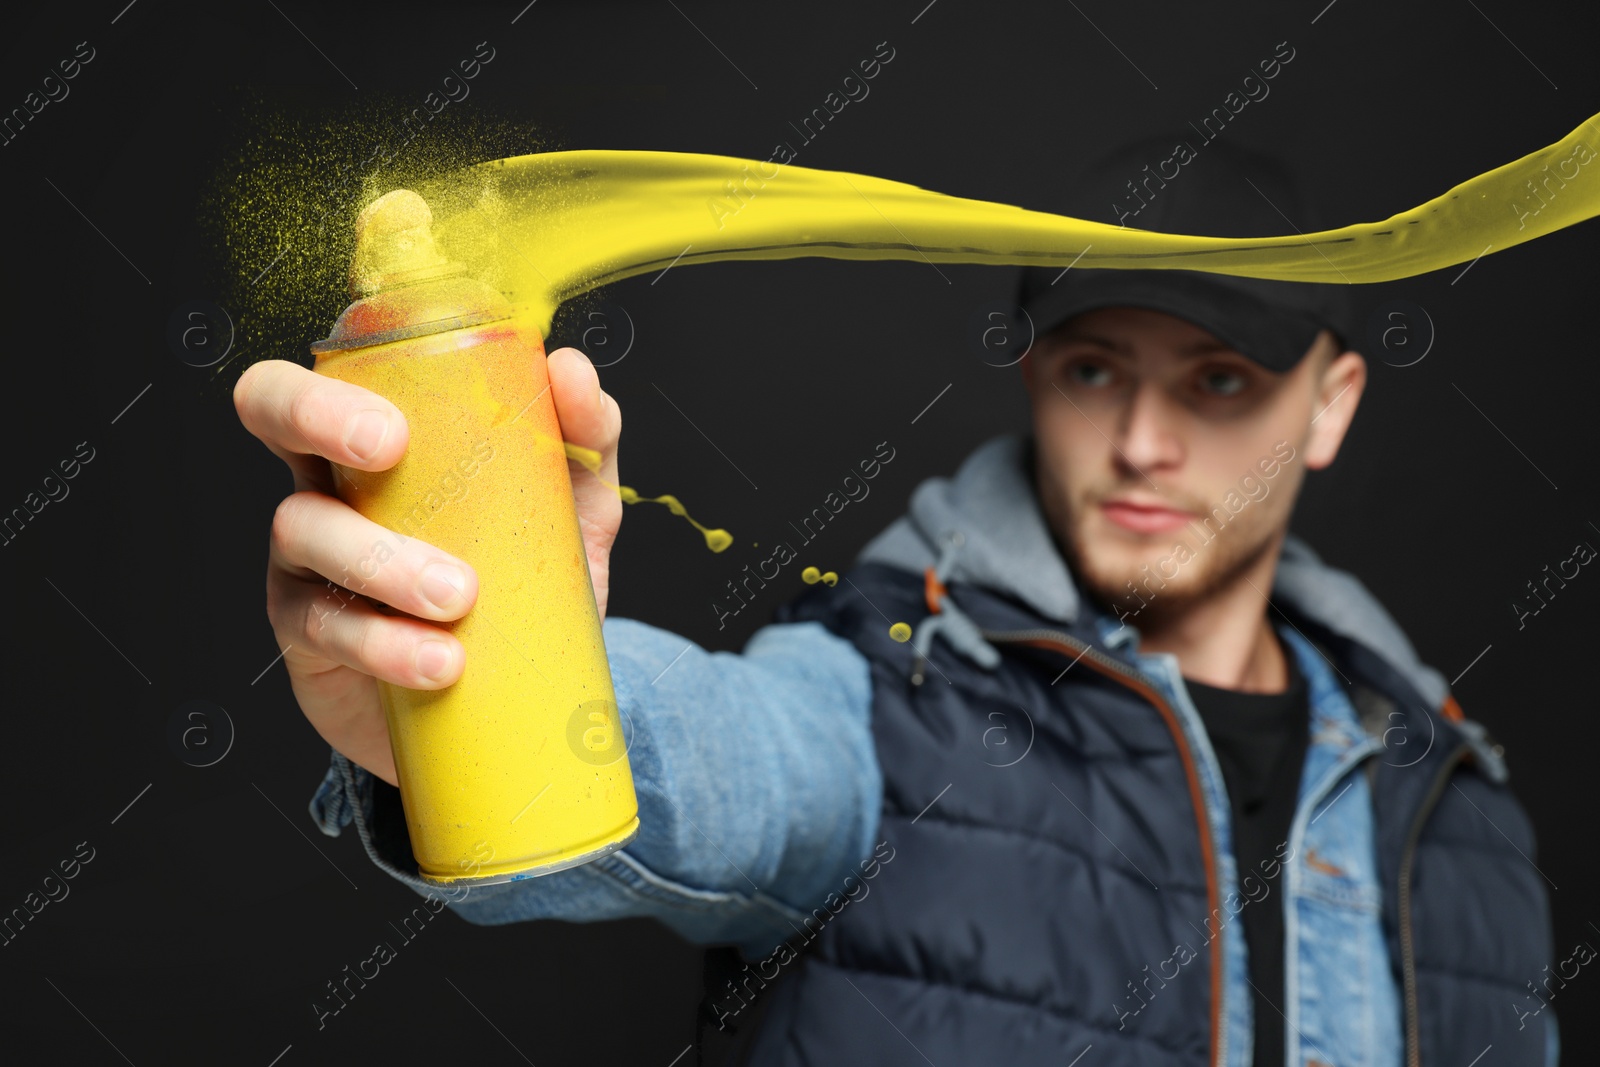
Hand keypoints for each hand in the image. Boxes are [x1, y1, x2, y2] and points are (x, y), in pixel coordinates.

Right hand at [234, 347, 622, 785]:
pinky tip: (441, 660)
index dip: (334, 372)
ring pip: (304, 529)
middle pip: (269, 409)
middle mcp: (330, 480)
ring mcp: (307, 558)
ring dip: (382, 558)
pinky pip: (326, 627)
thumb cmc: (525, 576)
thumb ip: (585, 436)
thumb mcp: (572, 504)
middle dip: (315, 414)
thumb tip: (570, 371)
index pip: (331, 367)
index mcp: (380, 436)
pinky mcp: (310, 637)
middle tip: (387, 448)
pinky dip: (387, 643)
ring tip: (460, 596)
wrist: (515, 690)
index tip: (397, 419)